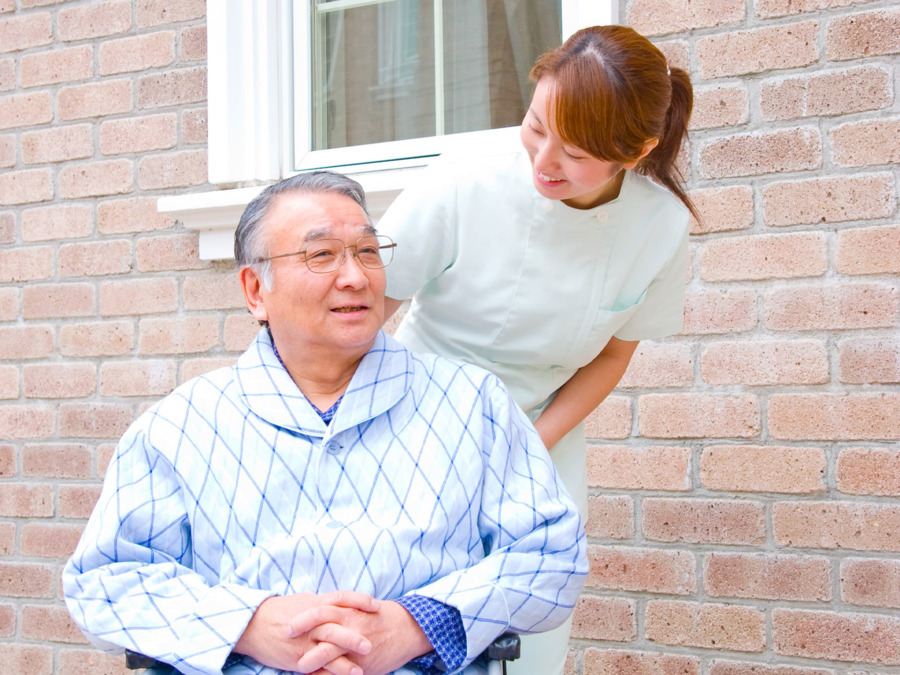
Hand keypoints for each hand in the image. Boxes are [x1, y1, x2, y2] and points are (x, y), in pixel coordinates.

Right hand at [234, 591, 378, 674]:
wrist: (252, 625)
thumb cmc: (277, 610)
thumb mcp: (300, 600)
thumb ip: (317, 600)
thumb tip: (328, 598)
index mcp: (315, 604)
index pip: (342, 598)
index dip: (360, 601)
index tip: (376, 606)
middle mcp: (312, 622)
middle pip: (336, 627)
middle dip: (354, 636)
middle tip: (372, 643)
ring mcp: (304, 642)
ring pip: (327, 651)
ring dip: (345, 663)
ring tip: (361, 671)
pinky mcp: (296, 659)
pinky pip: (315, 668)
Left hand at [293, 600, 432, 674]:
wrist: (408, 628)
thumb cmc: (381, 618)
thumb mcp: (360, 608)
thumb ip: (341, 609)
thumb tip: (318, 608)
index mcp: (350, 609)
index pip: (321, 608)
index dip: (303, 616)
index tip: (288, 624)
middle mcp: (352, 623)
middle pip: (321, 624)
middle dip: (302, 630)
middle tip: (286, 636)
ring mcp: (357, 643)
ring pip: (329, 650)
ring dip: (312, 659)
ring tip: (299, 666)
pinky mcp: (364, 662)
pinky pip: (343, 671)